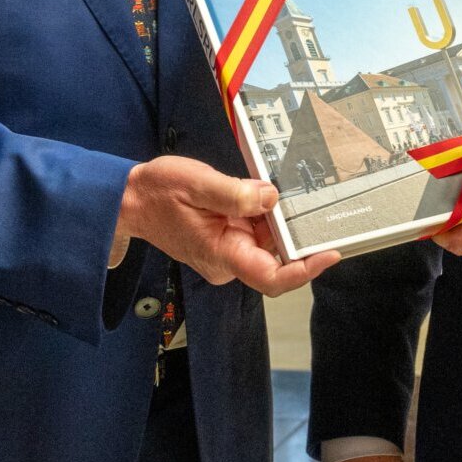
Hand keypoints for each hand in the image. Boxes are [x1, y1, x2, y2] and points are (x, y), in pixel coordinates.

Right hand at [115, 156, 339, 293]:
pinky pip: (257, 231)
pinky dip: (266, 214)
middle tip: (314, 202)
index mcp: (221, 254)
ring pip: (268, 242)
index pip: (271, 277)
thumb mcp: (197, 184)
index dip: (305, 270)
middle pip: (277, 257)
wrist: (131, 199)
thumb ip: (235, 193)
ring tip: (286, 190)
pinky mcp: (228, 239)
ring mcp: (228, 251)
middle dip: (296, 232)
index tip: (330, 253)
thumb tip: (271, 198)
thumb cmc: (158, 193)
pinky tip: (266, 192)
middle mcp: (228, 260)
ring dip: (279, 219)